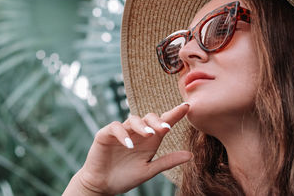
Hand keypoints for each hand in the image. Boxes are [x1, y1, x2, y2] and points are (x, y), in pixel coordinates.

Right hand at [63, 102, 191, 194]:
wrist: (102, 186)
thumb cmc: (126, 177)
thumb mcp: (149, 170)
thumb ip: (168, 161)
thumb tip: (191, 155)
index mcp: (150, 139)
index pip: (163, 122)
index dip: (175, 114)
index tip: (187, 106)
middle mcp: (137, 132)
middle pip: (149, 117)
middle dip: (158, 121)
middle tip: (166, 128)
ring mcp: (121, 131)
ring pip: (133, 119)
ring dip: (142, 126)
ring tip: (149, 135)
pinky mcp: (106, 134)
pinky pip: (115, 127)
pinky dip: (122, 134)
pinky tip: (128, 145)